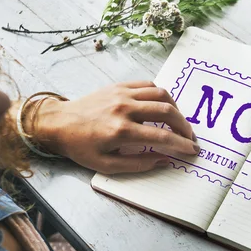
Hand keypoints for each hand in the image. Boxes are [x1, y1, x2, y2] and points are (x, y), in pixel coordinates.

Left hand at [29, 81, 198, 173]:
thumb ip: (138, 164)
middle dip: (184, 126)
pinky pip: (148, 85)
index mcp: (121, 131)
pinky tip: (163, 106)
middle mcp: (124, 109)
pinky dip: (161, 95)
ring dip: (175, 108)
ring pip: (161, 94)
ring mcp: (122, 94)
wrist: (58, 122)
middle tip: (189, 136)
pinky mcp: (119, 86)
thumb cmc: (80, 146)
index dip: (181, 144)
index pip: (162, 136)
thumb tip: (164, 160)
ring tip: (178, 121)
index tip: (192, 149)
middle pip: (167, 112)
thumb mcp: (106, 165)